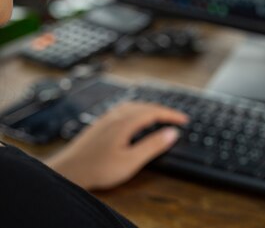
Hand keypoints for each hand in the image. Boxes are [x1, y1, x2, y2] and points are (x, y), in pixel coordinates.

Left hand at [45, 102, 188, 190]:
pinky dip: (138, 110)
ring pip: (133, 105)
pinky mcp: (100, 124)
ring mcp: (106, 118)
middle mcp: (116, 115)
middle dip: (163, 110)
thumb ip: (152, 146)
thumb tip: (172, 132)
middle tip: (176, 118)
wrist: (68, 171)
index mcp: (125, 122)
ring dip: (150, 108)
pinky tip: (135, 119)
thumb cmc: (98, 168)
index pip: (154, 112)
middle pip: (144, 106)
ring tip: (160, 116)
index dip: (171, 115)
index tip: (184, 120)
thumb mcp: (131, 161)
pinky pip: (124, 109)